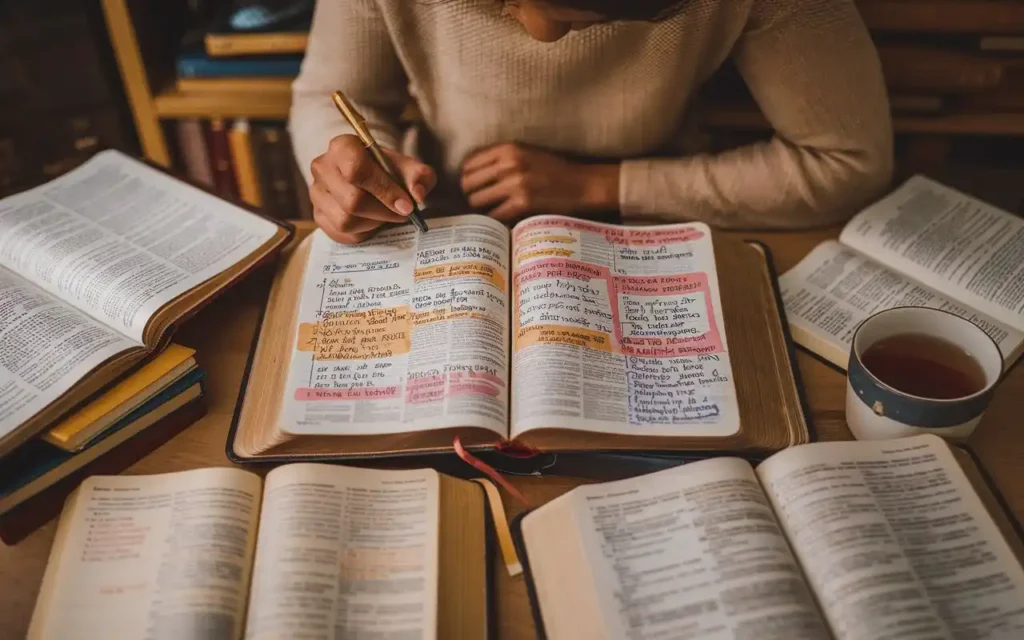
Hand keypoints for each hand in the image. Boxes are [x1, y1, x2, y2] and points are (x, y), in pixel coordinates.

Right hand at [310, 134, 436, 243]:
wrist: (369, 176)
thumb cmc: (388, 169)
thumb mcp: (408, 167)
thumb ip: (419, 176)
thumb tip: (418, 195)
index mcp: (342, 146)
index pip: (357, 170)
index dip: (384, 191)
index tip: (407, 205)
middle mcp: (323, 167)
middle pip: (352, 200)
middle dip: (383, 212)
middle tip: (402, 213)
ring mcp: (316, 192)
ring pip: (346, 221)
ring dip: (373, 223)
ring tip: (385, 215)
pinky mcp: (318, 214)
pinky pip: (341, 234)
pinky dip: (363, 232)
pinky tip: (372, 221)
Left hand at [460, 143, 618, 222]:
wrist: (581, 184)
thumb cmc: (553, 170)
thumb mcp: (526, 153)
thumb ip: (500, 159)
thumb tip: (470, 173)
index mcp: (508, 149)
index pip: (469, 164)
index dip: (467, 177)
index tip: (474, 186)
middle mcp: (509, 164)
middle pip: (468, 183)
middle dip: (471, 194)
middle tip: (480, 201)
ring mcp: (515, 184)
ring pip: (477, 201)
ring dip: (482, 208)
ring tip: (491, 209)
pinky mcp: (523, 203)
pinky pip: (494, 215)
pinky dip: (496, 219)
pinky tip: (504, 217)